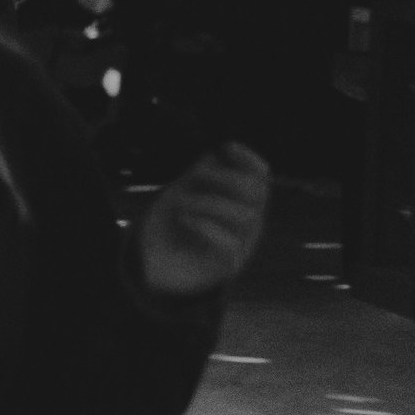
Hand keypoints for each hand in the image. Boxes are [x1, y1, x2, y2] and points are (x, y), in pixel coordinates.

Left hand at [138, 141, 270, 296]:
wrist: (154, 264)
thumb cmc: (171, 225)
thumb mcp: (181, 192)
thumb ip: (199, 174)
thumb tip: (215, 155)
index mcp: (241, 203)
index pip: (260, 177)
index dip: (248, 159)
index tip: (226, 146)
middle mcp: (247, 224)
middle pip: (258, 194)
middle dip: (226, 178)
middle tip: (195, 178)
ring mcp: (241, 246)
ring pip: (246, 216)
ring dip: (208, 202)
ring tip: (180, 204)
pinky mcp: (228, 267)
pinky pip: (230, 244)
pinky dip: (204, 226)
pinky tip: (185, 220)